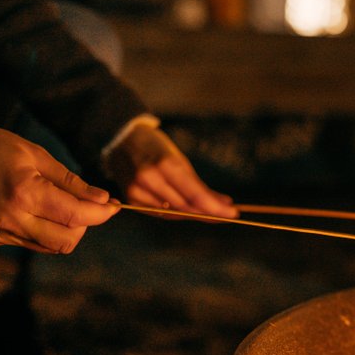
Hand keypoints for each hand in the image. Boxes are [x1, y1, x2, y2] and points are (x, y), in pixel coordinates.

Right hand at [0, 92, 118, 253]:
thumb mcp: (36, 155)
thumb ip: (71, 182)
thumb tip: (103, 201)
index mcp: (23, 194)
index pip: (76, 216)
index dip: (101, 213)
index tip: (115, 206)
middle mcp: (10, 219)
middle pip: (67, 240)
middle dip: (85, 225)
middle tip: (88, 204)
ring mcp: (0, 232)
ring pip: (52, 246)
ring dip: (67, 230)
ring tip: (64, 205)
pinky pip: (33, 244)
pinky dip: (47, 231)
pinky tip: (41, 210)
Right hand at [102, 119, 237, 217]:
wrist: (121, 138)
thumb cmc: (155, 146)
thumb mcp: (179, 159)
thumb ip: (199, 185)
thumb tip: (225, 203)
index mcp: (165, 165)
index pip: (195, 194)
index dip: (215, 208)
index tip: (233, 214)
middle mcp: (149, 179)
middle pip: (185, 207)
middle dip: (209, 214)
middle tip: (227, 216)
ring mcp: (137, 191)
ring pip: (173, 213)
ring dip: (195, 215)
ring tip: (213, 215)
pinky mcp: (131, 199)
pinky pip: (159, 213)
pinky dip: (177, 214)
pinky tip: (189, 213)